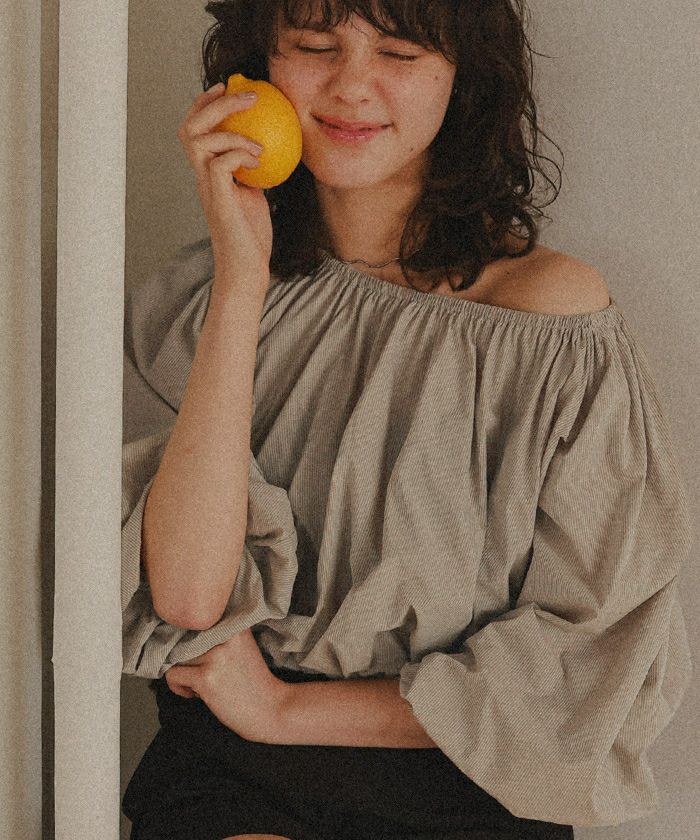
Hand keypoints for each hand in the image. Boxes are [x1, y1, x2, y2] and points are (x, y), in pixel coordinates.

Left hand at [165, 626, 288, 741]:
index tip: (200, 655)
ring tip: (202, 685)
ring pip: (175, 656)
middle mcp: (225, 635)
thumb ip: (218, 635)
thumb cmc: (253, 681)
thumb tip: (179, 633)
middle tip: (205, 673)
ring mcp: (215, 655)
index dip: (191, 638)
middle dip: (188, 659)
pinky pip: (172, 675)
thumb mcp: (241, 647)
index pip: (197, 620)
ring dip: (183, 673)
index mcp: (235, 624)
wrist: (272, 709)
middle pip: (183, 638)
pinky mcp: (205, 677)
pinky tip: (196, 694)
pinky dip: (178, 687)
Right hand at [177, 83, 272, 284]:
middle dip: (215, 103)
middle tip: (248, 96)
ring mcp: (207, 188)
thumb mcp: (256, 193)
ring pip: (199, 141)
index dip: (205, 103)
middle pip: (190, 127)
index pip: (195, 128)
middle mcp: (201, 177)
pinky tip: (259, 161)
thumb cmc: (252, 236)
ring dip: (230, 131)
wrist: (247, 268)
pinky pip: (220, 164)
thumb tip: (273, 145)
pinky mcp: (219, 201)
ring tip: (258, 141)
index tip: (227, 86)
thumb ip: (254, 170)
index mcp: (207, 172)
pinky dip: (239, 155)